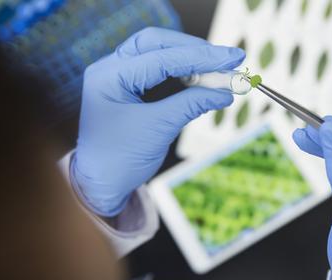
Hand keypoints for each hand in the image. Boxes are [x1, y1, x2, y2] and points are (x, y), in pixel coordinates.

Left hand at [72, 27, 244, 216]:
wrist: (100, 184)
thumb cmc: (118, 160)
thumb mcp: (157, 129)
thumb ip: (190, 105)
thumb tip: (224, 93)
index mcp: (109, 76)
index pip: (162, 57)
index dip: (200, 57)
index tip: (231, 58)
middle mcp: (110, 69)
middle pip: (157, 43)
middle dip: (194, 50)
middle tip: (227, 59)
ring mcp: (118, 76)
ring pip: (158, 52)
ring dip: (189, 59)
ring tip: (218, 70)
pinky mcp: (129, 87)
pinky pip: (158, 70)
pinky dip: (182, 72)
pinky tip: (202, 79)